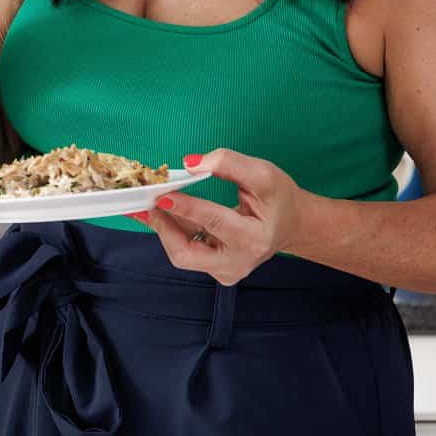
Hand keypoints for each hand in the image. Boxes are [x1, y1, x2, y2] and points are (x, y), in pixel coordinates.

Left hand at [132, 147, 304, 285]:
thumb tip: (190, 164)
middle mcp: (238, 263)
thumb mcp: (262, 173)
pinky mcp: (216, 271)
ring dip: (163, 228)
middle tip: (143, 204)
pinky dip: (174, 231)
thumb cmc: (279, 198)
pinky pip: (188, 252)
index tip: (162, 195)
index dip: (186, 207)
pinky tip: (163, 212)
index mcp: (254, 239)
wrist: (292, 224)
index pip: (214, 221)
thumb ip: (228, 163)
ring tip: (146, 206)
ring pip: (182, 254)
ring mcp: (226, 272)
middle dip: (162, 228)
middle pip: (187, 253)